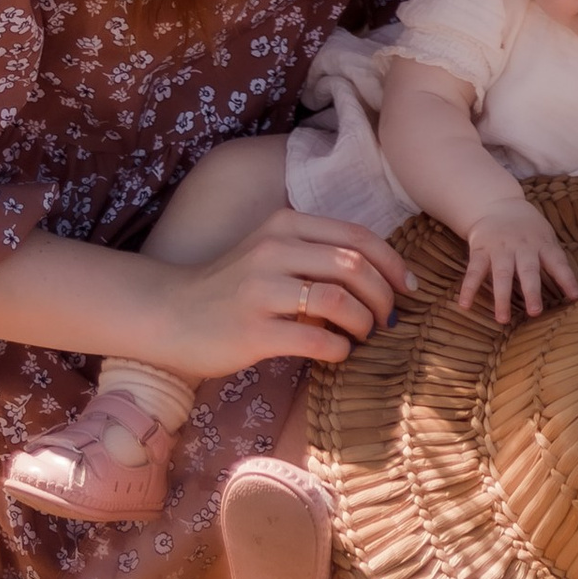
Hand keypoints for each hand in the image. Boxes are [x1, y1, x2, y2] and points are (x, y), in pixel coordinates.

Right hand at [157, 211, 412, 377]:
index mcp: (285, 224)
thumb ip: (313, 254)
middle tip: (389, 318)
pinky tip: (338, 355)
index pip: (357, 236)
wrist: (169, 314)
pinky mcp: (252, 331)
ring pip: (338, 300)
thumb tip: (374, 277)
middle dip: (383, 295)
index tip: (408, 287)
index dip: (392, 262)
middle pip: (354, 266)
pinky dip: (338, 349)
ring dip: (364, 322)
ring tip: (364, 336)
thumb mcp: (270, 252)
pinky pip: (314, 340)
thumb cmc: (230, 287)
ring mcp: (261, 290)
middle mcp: (274, 249)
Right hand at [459, 198, 577, 324]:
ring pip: (501, 273)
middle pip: (528, 270)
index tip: (576, 297)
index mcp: (542, 243)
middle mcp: (522, 246)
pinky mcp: (480, 249)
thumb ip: (554, 261)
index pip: (558, 262)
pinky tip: (464, 305)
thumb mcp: (545, 237)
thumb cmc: (528, 229)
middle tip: (535, 312)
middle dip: (532, 291)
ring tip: (502, 319)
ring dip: (502, 297)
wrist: (497, 203)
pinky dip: (468, 288)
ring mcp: (500, 248)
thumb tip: (576, 293)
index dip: (567, 279)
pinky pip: (473, 270)